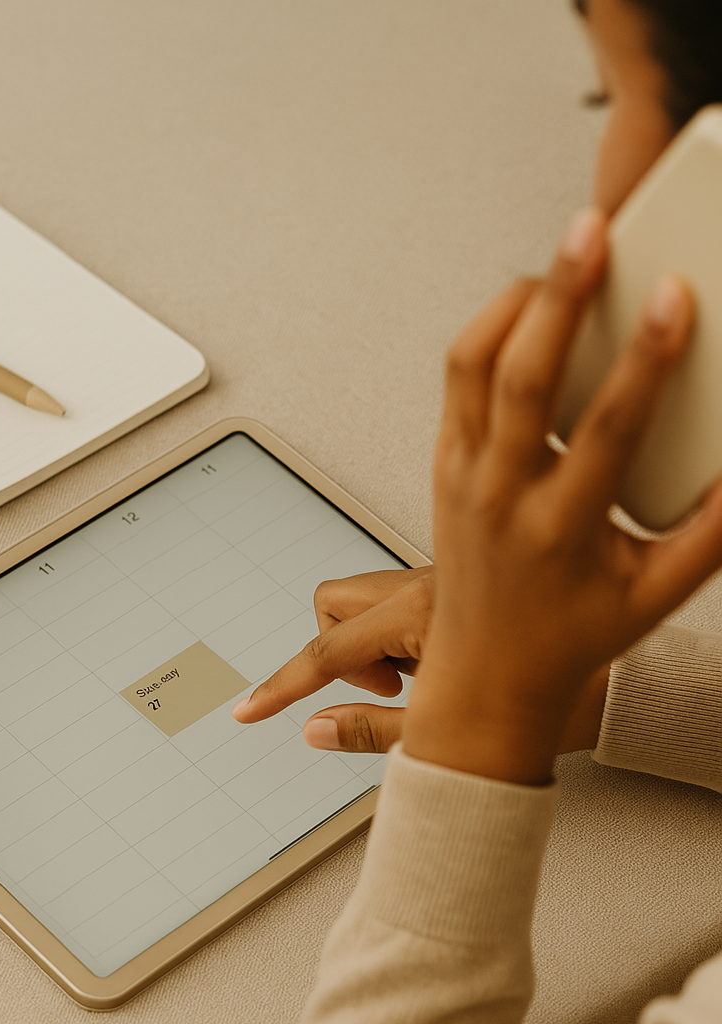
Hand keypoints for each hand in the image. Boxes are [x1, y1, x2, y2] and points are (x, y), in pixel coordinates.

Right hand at [232, 565, 611, 756]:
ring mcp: (443, 573)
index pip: (327, 652)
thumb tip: (313, 732)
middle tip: (391, 687)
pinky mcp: (459, 574)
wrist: (621, 672)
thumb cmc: (559, 696)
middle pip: (334, 600)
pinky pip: (403, 594)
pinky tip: (446, 655)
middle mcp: (428, 580)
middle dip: (341, 647)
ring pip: (367, 593)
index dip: (281, 686)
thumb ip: (373, 730)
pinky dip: (406, 629)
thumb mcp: (452, 727)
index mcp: (422, 613)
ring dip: (376, 638)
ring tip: (427, 672)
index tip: (250, 708)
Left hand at [402, 206, 721, 784]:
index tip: (676, 299)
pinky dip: (489, 331)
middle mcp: (500, 498)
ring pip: (471, 368)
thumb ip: (712, 534)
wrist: (488, 678)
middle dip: (560, 297)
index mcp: (559, 531)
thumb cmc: (573, 635)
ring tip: (563, 260)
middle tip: (592, 231)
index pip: (606, 431)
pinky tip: (531, 306)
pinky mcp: (443, 464)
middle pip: (520, 380)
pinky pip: (457, 380)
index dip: (647, 360)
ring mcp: (462, 478)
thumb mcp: (658, 597)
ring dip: (514, 303)